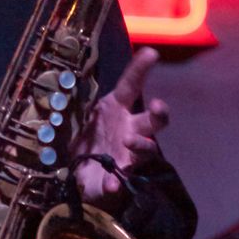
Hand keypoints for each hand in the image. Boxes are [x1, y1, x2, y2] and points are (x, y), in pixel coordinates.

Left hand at [70, 47, 168, 201]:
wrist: (82, 173)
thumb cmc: (87, 136)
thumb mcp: (78, 116)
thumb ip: (80, 105)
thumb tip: (77, 96)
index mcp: (116, 108)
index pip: (131, 85)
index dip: (141, 69)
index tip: (151, 52)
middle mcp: (130, 128)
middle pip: (154, 119)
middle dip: (160, 112)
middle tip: (158, 104)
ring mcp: (129, 153)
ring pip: (148, 147)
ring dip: (141, 144)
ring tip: (128, 140)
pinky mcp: (121, 176)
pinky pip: (122, 181)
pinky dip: (115, 184)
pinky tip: (111, 185)